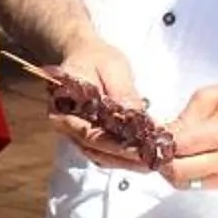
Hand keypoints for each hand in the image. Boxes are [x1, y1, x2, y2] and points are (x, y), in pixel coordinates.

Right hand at [46, 35, 155, 171]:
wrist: (83, 55)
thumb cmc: (96, 58)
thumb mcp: (112, 67)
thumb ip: (122, 92)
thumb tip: (136, 115)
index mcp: (64, 105)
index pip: (91, 133)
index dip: (117, 146)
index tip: (142, 151)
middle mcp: (65, 125)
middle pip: (96, 150)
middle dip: (126, 158)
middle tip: (153, 161)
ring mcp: (75, 134)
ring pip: (100, 156)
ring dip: (126, 162)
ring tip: (152, 162)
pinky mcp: (86, 137)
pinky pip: (103, 153)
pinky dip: (123, 158)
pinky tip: (144, 157)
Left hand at [159, 82, 217, 192]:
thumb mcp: (208, 97)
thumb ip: (183, 118)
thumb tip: (160, 136)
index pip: (179, 146)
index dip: (158, 142)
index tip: (150, 135)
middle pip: (178, 170)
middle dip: (160, 159)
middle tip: (154, 147)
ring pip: (182, 182)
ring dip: (168, 170)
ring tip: (167, 152)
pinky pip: (193, 185)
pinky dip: (181, 175)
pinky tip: (181, 159)